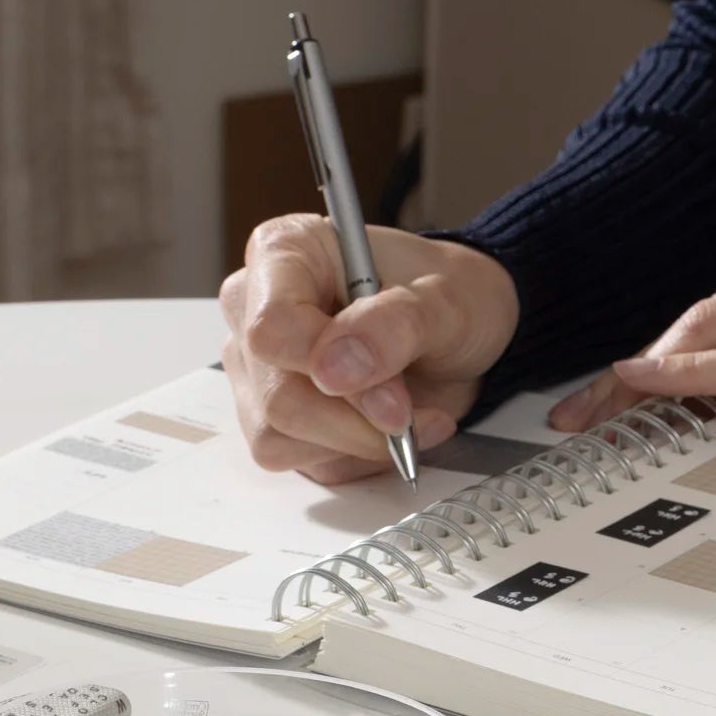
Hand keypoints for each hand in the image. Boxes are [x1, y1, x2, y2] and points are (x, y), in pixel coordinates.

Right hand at [222, 217, 518, 482]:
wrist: (461, 337)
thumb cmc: (450, 299)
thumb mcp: (446, 302)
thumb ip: (393, 325)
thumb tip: (332, 368)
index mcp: (284, 253)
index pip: (269, 328)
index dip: (323, 367)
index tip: (388, 388)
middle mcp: (254, 309)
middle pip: (276, 395)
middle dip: (354, 418)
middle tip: (410, 410)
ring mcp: (257, 369)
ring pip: (277, 438)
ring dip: (355, 441)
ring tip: (407, 416)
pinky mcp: (272, 418)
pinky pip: (297, 461)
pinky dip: (351, 456)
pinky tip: (382, 429)